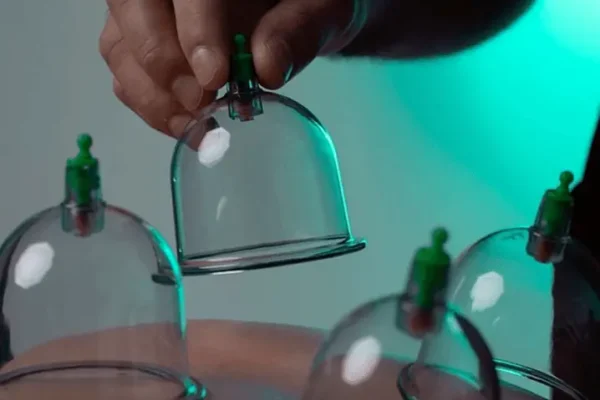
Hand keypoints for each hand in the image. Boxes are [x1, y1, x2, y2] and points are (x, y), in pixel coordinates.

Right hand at [99, 0, 366, 137]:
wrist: (294, 9)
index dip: (194, 30)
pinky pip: (125, 74)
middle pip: (133, 9)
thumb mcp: (320, 10)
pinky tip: (185, 126)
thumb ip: (298, 31)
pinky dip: (151, 107)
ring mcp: (146, 11)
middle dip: (163, 62)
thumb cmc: (307, 2)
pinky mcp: (140, 43)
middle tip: (201, 102)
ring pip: (120, 46)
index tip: (214, 77)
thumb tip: (268, 69)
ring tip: (195, 126)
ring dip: (153, 94)